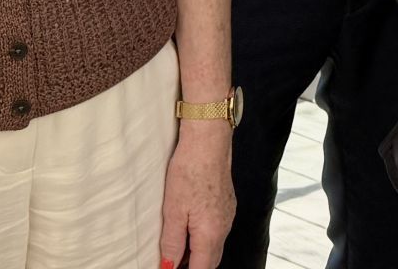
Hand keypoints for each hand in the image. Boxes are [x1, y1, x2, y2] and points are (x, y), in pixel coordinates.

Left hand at [159, 123, 233, 268]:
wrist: (208, 141)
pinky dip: (204, 238)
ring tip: (177, 250)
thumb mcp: (173, 211)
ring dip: (199, 254)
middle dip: (193, 267)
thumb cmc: (189, 171)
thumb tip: (169, 266)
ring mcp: (228, 215)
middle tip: (172, 263)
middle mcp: (224, 227)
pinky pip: (218, 231)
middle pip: (210, 261)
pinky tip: (190, 229)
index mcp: (210, 233)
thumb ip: (172, 243)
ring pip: (215, 246)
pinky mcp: (227, 204)